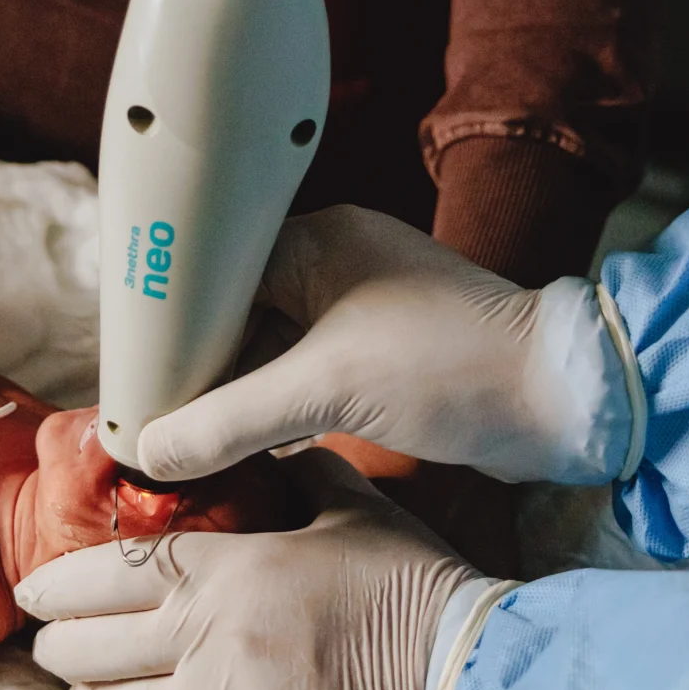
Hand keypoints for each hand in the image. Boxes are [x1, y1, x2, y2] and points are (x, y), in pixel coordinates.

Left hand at [18, 449, 482, 689]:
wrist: (466, 678)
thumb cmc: (412, 584)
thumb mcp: (355, 508)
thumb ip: (301, 473)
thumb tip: (273, 447)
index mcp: (224, 569)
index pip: (107, 575)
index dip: (56, 585)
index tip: (32, 590)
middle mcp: (208, 640)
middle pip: (91, 651)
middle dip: (58, 648)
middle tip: (50, 644)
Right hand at [136, 205, 627, 486]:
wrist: (562, 401)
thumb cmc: (452, 369)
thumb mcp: (326, 392)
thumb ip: (230, 419)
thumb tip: (151, 448)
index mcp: (316, 240)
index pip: (210, 274)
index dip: (166, 326)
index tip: (127, 374)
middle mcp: (334, 263)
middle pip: (234, 313)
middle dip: (195, 366)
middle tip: (146, 418)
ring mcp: (360, 308)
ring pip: (268, 349)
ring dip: (234, 392)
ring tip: (182, 440)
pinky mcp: (382, 353)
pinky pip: (303, 374)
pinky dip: (274, 406)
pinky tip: (243, 446)